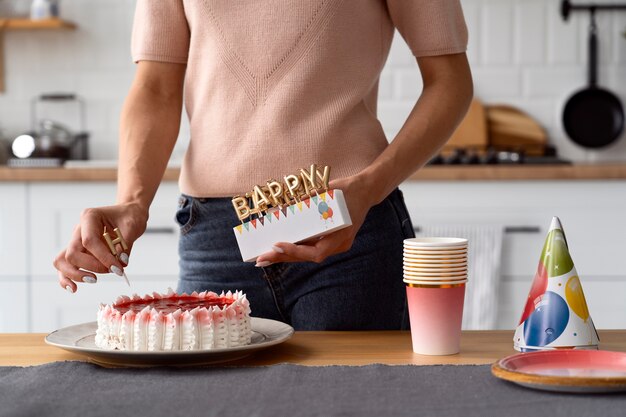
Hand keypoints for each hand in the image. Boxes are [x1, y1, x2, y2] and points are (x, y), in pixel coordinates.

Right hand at [53, 203, 147, 292]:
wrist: (128, 214)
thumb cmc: (129, 217)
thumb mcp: (132, 226)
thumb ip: (125, 245)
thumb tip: (120, 263)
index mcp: (89, 217)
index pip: (89, 241)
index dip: (103, 258)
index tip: (118, 268)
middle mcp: (78, 229)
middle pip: (72, 253)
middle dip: (92, 266)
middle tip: (113, 270)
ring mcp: (76, 241)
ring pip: (62, 261)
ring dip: (76, 274)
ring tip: (93, 280)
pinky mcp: (79, 252)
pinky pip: (65, 266)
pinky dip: (67, 278)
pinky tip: (74, 288)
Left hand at [254, 174, 376, 265]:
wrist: (365, 190)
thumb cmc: (345, 190)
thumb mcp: (325, 193)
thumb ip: (305, 202)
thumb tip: (278, 210)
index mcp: (341, 234)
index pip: (316, 252)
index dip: (295, 251)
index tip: (277, 245)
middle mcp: (340, 244)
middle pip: (309, 257)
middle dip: (284, 257)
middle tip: (261, 259)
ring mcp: (338, 245)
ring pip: (309, 255)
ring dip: (287, 256)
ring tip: (265, 257)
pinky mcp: (333, 242)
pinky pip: (312, 249)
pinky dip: (296, 249)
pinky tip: (279, 249)